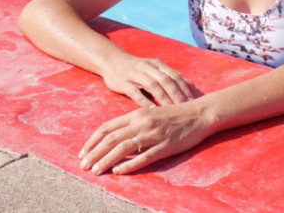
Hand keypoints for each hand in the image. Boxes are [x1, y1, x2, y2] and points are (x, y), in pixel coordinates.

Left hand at [79, 103, 209, 174]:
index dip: (92, 141)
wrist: (200, 113)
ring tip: (96, 171)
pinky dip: (129, 165)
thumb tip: (117, 135)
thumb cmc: (176, 114)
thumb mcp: (152, 113)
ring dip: (106, 161)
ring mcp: (154, 135)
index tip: (83, 152)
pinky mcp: (165, 146)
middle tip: (83, 165)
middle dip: (94, 153)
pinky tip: (119, 172)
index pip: (108, 128)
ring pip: (123, 149)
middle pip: (111, 139)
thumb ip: (135, 122)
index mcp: (137, 114)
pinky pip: (144, 157)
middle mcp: (143, 123)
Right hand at [101, 55, 193, 107]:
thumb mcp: (155, 68)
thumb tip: (191, 85)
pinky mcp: (123, 82)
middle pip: (166, 80)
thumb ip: (170, 76)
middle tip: (185, 107)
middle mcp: (148, 68)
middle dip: (177, 94)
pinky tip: (152, 110)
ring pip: (153, 86)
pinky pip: (136, 92)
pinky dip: (145, 101)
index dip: (184, 87)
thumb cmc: (138, 68)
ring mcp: (135, 74)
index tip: (193, 100)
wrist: (112, 61)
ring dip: (164, 98)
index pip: (175, 76)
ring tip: (172, 109)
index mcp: (158, 64)